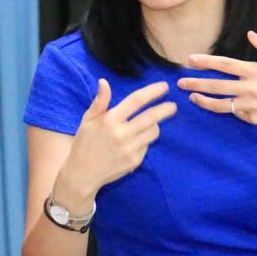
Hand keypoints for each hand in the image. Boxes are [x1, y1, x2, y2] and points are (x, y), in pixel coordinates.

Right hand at [56, 79, 176, 207]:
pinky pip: (147, 146)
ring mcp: (129, 148)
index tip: (164, 87)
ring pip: (153, 132)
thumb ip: (99, 101)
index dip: (152, 92)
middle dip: (165, 109)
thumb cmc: (84, 143)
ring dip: (155, 125)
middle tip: (173, 105)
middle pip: (151, 117)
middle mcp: (121, 133)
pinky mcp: (135, 161)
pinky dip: (145, 141)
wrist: (82, 174)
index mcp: (109, 120)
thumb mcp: (87, 120)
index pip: (136, 101)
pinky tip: (136, 142)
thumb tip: (104, 81)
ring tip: (151, 123)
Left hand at [177, 30, 256, 125]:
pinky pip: (237, 113)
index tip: (189, 60)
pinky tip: (224, 105)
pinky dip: (230, 109)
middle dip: (195, 83)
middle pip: (216, 85)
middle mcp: (250, 89)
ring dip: (203, 100)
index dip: (205, 62)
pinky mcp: (253, 119)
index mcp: (255, 71)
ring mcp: (250, 106)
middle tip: (180, 82)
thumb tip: (250, 34)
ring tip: (192, 96)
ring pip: (220, 105)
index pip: (224, 65)